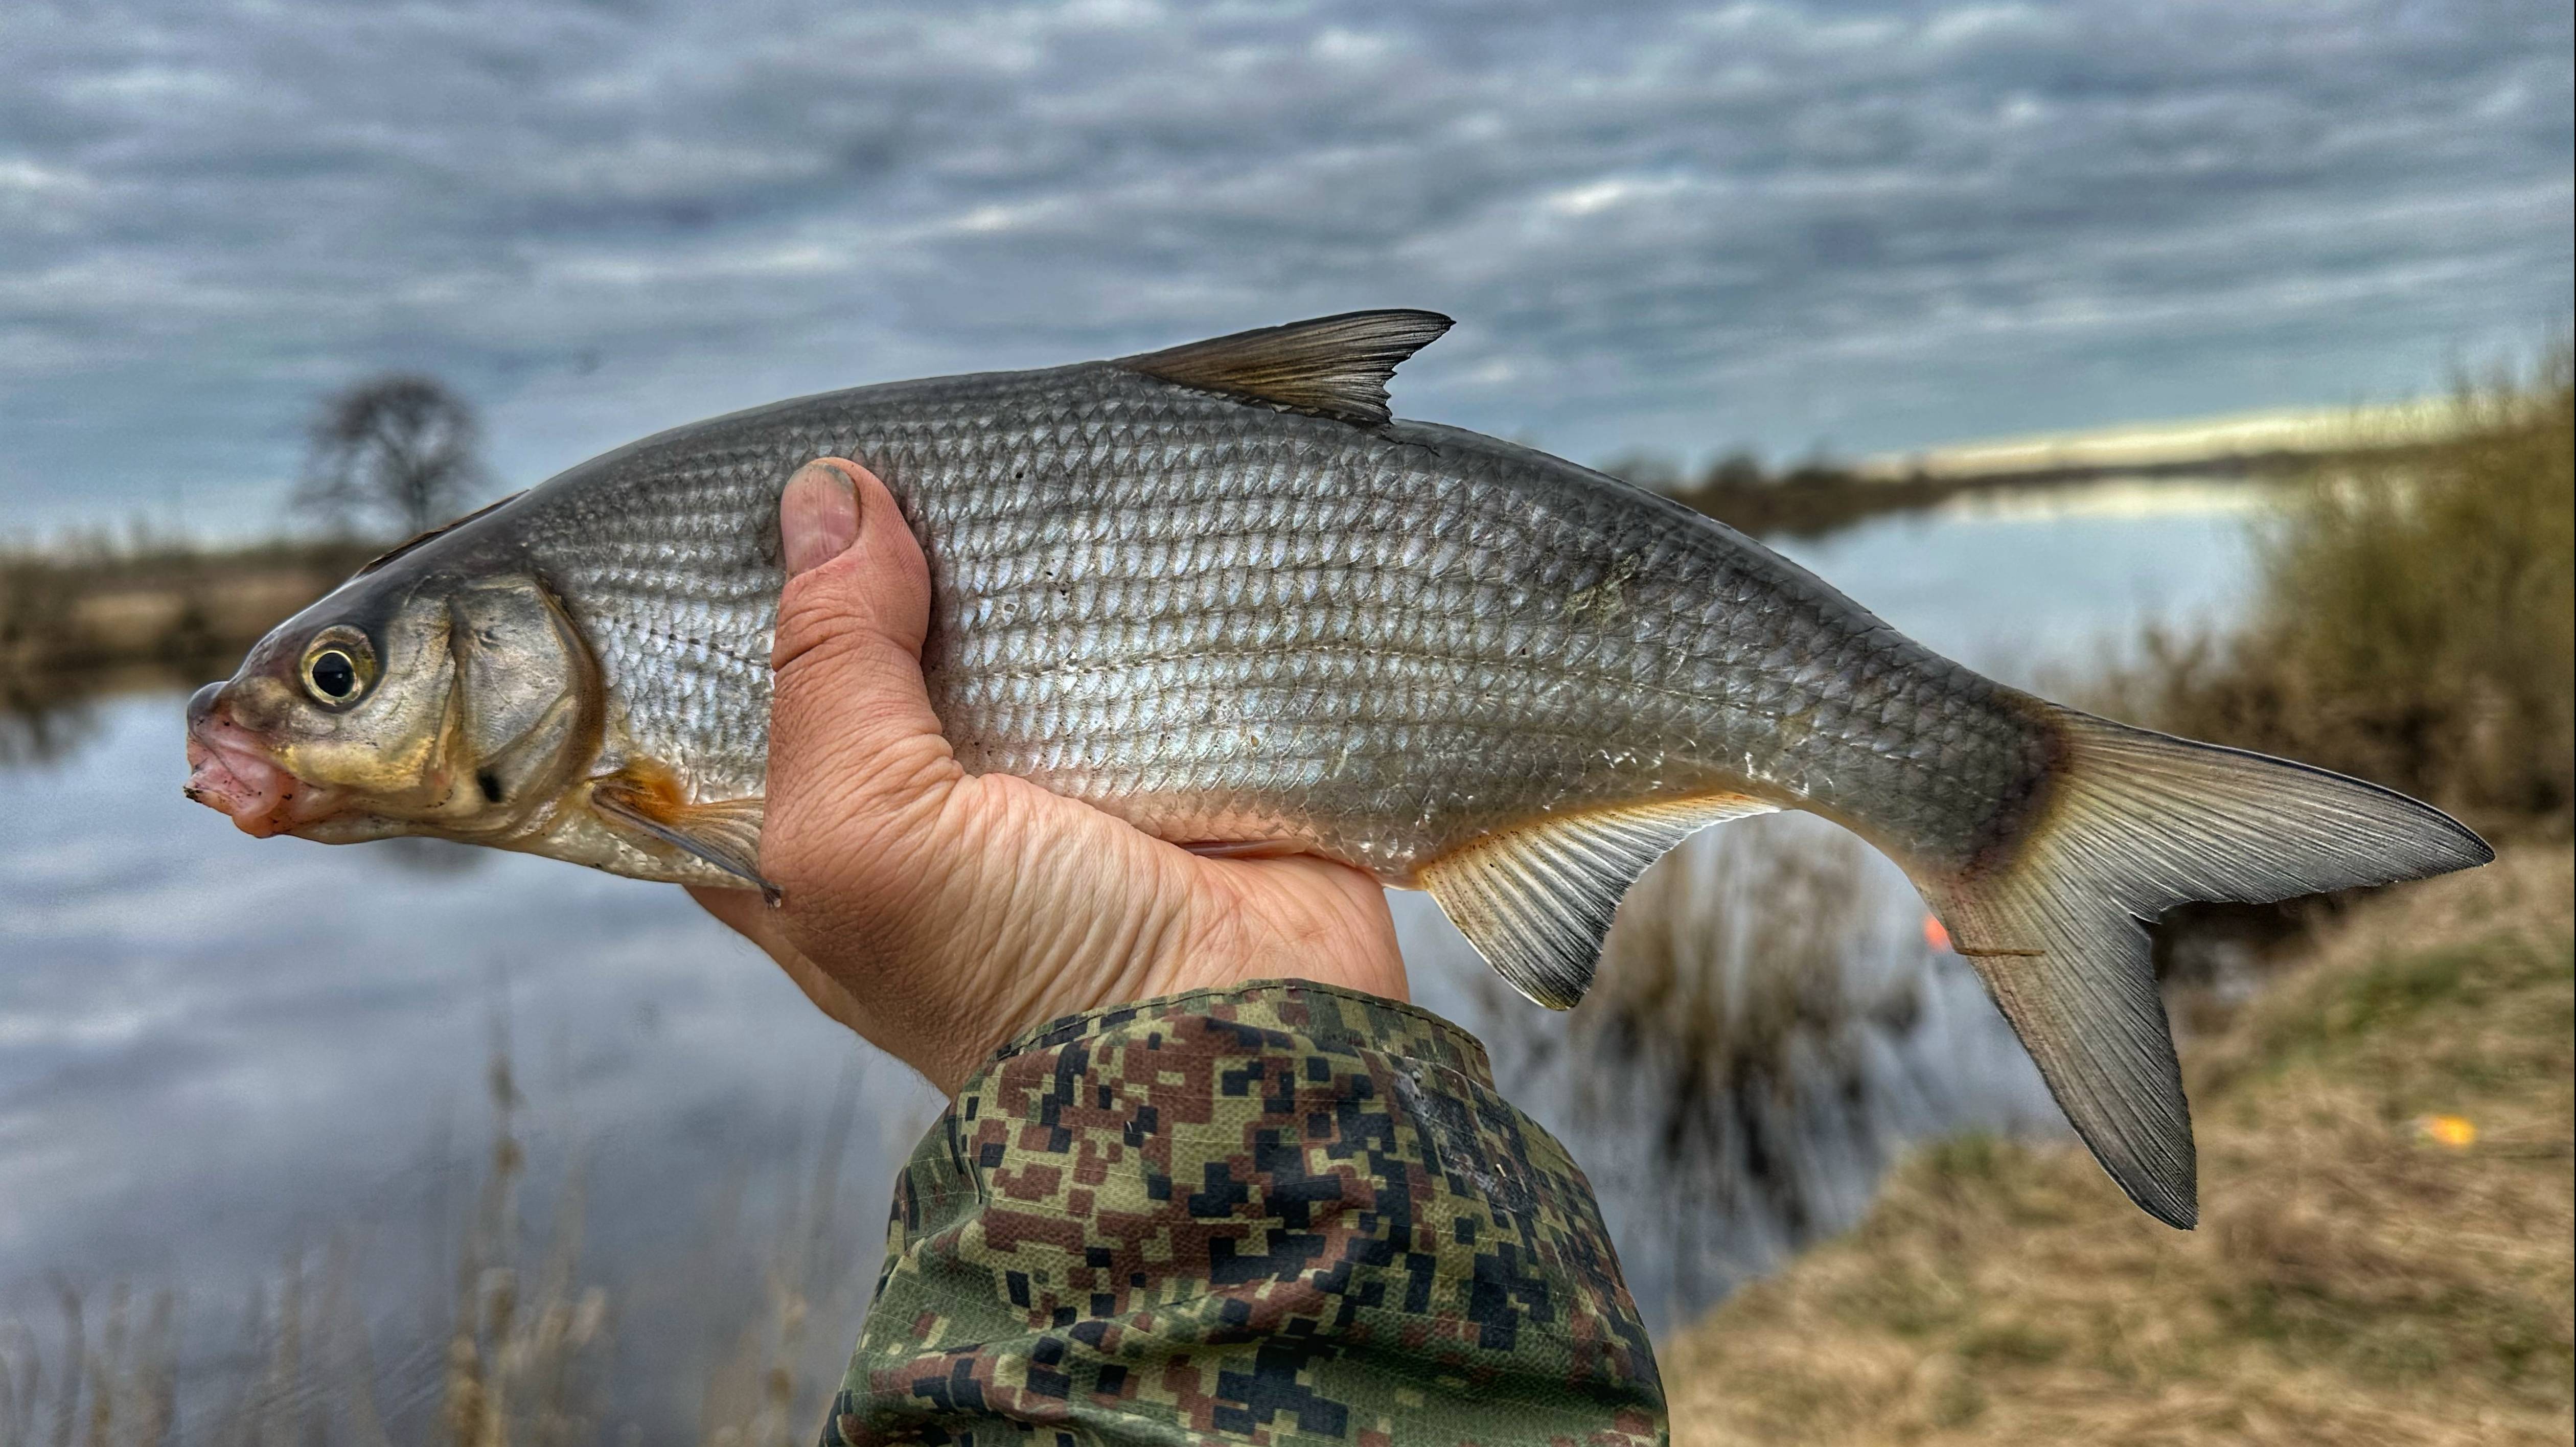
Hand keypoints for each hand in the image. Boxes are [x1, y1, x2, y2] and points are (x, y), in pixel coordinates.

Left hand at [690, 459, 1406, 1094]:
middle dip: (883, 558)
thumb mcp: (861, 831)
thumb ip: (829, 667)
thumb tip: (827, 497)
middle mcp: (928, 813)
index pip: (730, 726)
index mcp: (819, 852)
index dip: (723, 623)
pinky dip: (1131, 581)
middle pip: (879, 653)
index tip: (739, 499)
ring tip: (1003, 446)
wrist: (1242, 1039)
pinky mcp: (1170, 751)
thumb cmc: (1020, 978)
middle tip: (888, 439)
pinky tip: (1114, 497)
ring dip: (1014, 557)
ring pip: (1009, 634)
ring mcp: (1054, 780)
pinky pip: (1138, 638)